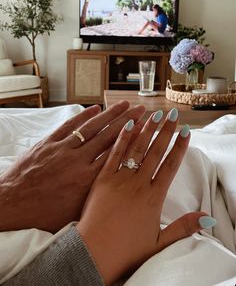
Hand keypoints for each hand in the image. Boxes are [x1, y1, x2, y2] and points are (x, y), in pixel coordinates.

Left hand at [0, 101, 144, 232]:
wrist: (11, 206)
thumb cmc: (42, 216)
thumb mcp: (75, 214)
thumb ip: (96, 197)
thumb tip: (115, 188)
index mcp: (88, 181)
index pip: (117, 155)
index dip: (134, 140)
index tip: (146, 129)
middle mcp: (78, 161)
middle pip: (109, 137)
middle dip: (128, 122)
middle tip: (142, 110)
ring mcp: (63, 150)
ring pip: (92, 128)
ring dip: (110, 115)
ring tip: (124, 104)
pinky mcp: (48, 143)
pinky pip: (70, 127)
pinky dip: (83, 117)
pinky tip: (95, 108)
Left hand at [77, 109, 214, 284]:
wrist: (93, 253)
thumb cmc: (125, 251)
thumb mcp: (159, 242)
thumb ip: (184, 227)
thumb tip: (207, 219)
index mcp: (153, 198)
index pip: (170, 166)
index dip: (180, 147)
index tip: (186, 132)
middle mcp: (137, 184)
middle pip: (155, 152)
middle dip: (166, 131)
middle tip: (173, 115)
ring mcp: (118, 179)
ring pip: (136, 148)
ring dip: (146, 129)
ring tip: (154, 114)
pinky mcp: (101, 179)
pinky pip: (113, 154)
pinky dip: (121, 138)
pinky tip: (127, 124)